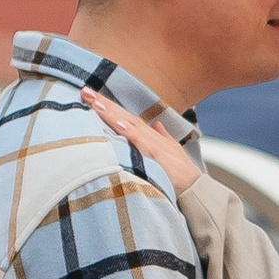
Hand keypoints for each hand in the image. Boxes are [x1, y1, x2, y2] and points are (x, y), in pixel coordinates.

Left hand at [83, 88, 199, 193]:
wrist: (193, 187)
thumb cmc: (180, 170)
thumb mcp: (170, 149)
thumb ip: (161, 136)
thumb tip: (157, 125)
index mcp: (147, 135)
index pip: (124, 116)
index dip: (108, 106)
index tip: (91, 96)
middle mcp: (148, 135)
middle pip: (122, 116)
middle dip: (104, 103)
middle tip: (85, 91)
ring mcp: (151, 144)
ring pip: (128, 124)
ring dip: (112, 113)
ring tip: (96, 103)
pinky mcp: (156, 155)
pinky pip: (140, 143)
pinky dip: (129, 133)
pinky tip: (118, 124)